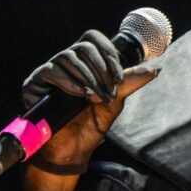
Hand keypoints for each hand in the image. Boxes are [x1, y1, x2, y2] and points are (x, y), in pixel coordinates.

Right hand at [21, 29, 157, 168]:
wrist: (71, 150)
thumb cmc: (90, 125)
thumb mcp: (114, 101)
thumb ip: (130, 82)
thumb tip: (155, 68)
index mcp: (86, 62)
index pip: (95, 40)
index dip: (109, 53)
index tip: (118, 76)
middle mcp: (68, 62)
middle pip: (84, 46)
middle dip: (100, 69)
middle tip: (106, 91)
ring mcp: (51, 70)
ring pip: (69, 56)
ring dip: (87, 77)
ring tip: (94, 96)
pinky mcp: (36, 82)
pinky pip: (52, 70)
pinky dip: (68, 81)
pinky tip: (79, 94)